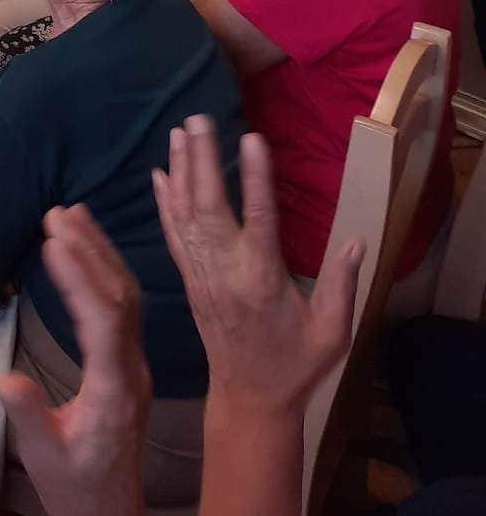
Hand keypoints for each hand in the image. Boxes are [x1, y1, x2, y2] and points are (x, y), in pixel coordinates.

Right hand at [0, 204, 151, 515]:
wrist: (112, 513)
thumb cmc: (76, 488)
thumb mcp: (46, 458)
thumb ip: (30, 416)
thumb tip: (5, 378)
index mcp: (114, 392)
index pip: (103, 324)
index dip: (81, 280)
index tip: (53, 243)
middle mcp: (131, 370)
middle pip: (120, 299)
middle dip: (90, 251)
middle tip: (57, 213)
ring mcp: (134, 364)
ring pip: (127, 296)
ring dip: (100, 252)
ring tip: (71, 213)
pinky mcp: (129, 361)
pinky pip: (124, 305)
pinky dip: (106, 268)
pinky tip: (89, 248)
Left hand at [152, 117, 361, 411]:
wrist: (249, 398)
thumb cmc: (296, 364)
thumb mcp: (332, 332)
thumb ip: (342, 285)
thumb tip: (356, 240)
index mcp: (262, 280)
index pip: (259, 219)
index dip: (255, 178)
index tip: (251, 138)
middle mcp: (226, 271)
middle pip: (209, 207)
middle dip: (201, 160)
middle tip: (198, 118)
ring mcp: (202, 274)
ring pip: (185, 215)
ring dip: (180, 170)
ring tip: (178, 131)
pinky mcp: (188, 279)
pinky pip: (172, 234)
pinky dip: (165, 202)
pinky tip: (159, 173)